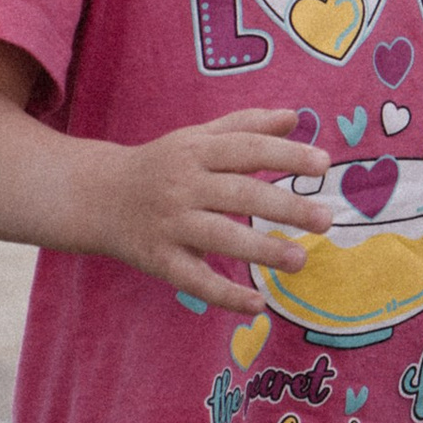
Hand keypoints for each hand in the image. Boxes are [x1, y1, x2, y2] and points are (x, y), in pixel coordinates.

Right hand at [102, 107, 333, 312]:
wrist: (97, 196)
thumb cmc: (161, 164)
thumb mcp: (197, 137)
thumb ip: (246, 126)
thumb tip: (295, 117)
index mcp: (197, 150)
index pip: (247, 150)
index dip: (286, 155)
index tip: (324, 165)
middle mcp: (184, 185)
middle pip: (239, 195)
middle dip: (285, 207)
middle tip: (325, 220)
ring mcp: (170, 224)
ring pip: (219, 237)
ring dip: (261, 249)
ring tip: (301, 259)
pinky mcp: (158, 260)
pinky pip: (194, 279)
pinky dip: (225, 295)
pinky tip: (258, 305)